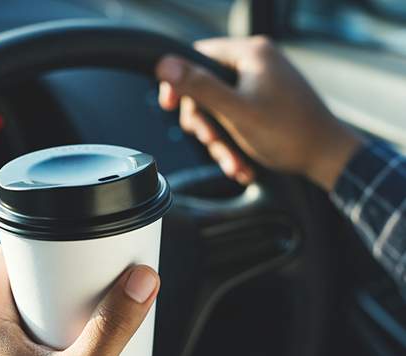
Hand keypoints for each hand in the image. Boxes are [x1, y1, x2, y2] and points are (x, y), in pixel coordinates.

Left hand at [0, 247, 159, 355]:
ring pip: (24, 308)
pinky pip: (28, 331)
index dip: (35, 244)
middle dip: (54, 271)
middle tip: (91, 267)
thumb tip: (142, 280)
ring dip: (56, 297)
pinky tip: (83, 331)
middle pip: (17, 284)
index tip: (69, 239)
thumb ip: (114, 327)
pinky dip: (54, 321)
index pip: (2, 264)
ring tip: (93, 297)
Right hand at [156, 36, 363, 190]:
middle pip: (207, 88)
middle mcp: (256, 64)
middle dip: (207, 124)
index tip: (168, 105)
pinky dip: (235, 142)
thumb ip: (201, 87)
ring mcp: (263, 84)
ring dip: (222, 141)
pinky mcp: (266, 104)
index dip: (179, 82)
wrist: (326, 156)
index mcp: (250, 54)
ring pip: (221, 110)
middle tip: (211, 143)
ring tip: (234, 164)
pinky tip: (242, 163)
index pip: (199, 56)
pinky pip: (237, 118)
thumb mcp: (237, 112)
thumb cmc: (287, 133)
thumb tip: (165, 65)